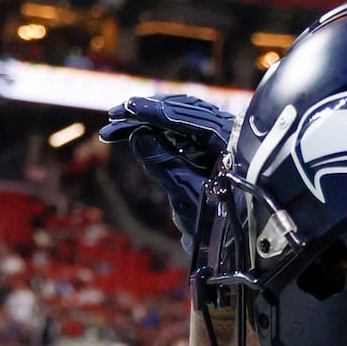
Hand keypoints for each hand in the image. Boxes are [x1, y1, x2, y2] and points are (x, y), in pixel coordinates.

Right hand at [99, 92, 234, 240]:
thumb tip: (138, 135)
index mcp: (231, 140)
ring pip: (180, 117)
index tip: (127, 108)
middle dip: (147, 113)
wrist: (231, 237)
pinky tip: (134, 132)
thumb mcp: (185, 192)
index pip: (189, 118)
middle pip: (183, 110)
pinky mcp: (210, 141)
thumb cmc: (214, 220)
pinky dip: (157, 130)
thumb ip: (163, 163)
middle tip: (115, 116)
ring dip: (148, 121)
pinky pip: (181, 128)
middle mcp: (230, 130)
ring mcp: (221, 134)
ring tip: (117, 128)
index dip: (155, 112)